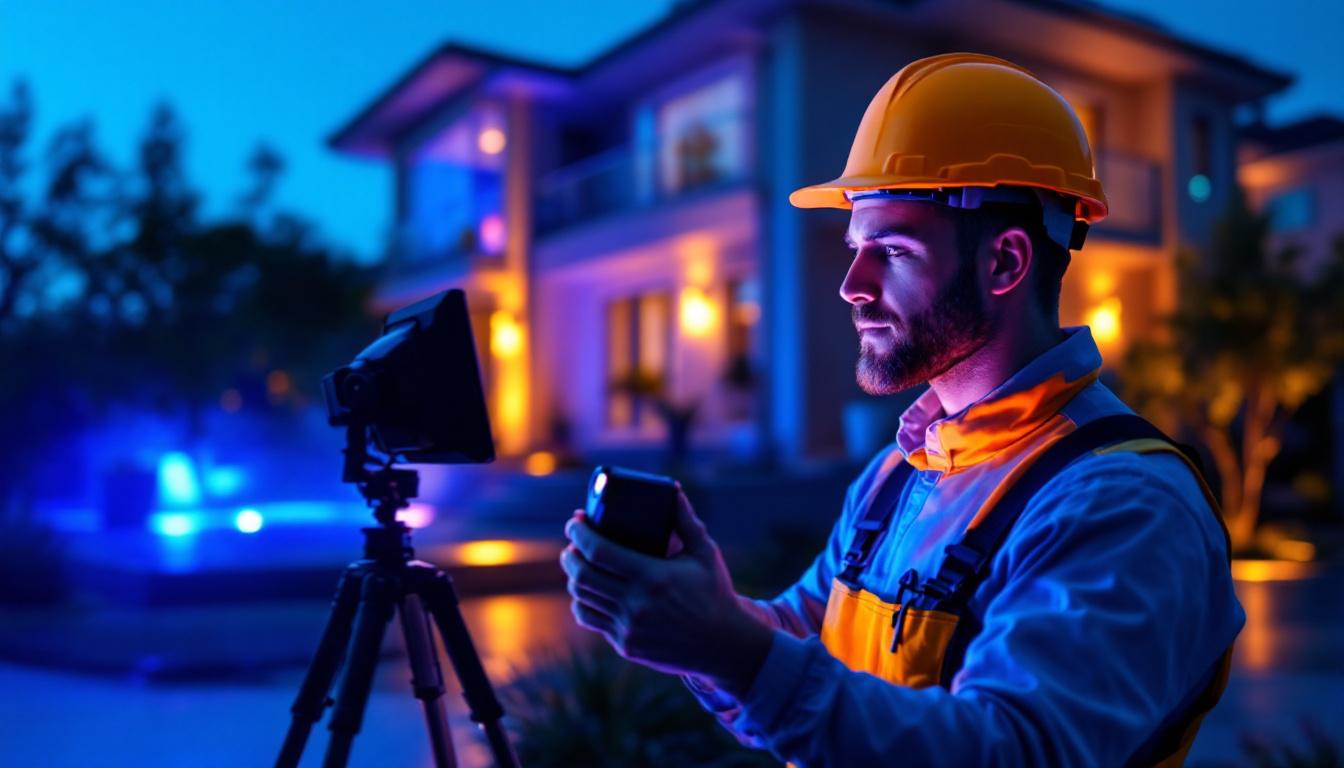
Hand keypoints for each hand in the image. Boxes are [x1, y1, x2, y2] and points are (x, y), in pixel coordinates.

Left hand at [560, 491, 772, 695]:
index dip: (579, 534)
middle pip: (582, 575)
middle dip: (569, 554)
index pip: (599, 551)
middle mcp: (636, 604)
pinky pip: (590, 619)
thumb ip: (686, 520)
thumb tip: (671, 488)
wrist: (723, 644)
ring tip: (577, 562)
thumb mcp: (704, 552)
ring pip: (581, 598)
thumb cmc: (714, 592)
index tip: (575, 521)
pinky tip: (586, 590)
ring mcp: (628, 627)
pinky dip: (582, 601)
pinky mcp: (625, 644)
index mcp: (653, 577)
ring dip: (573, 577)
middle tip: (572, 542)